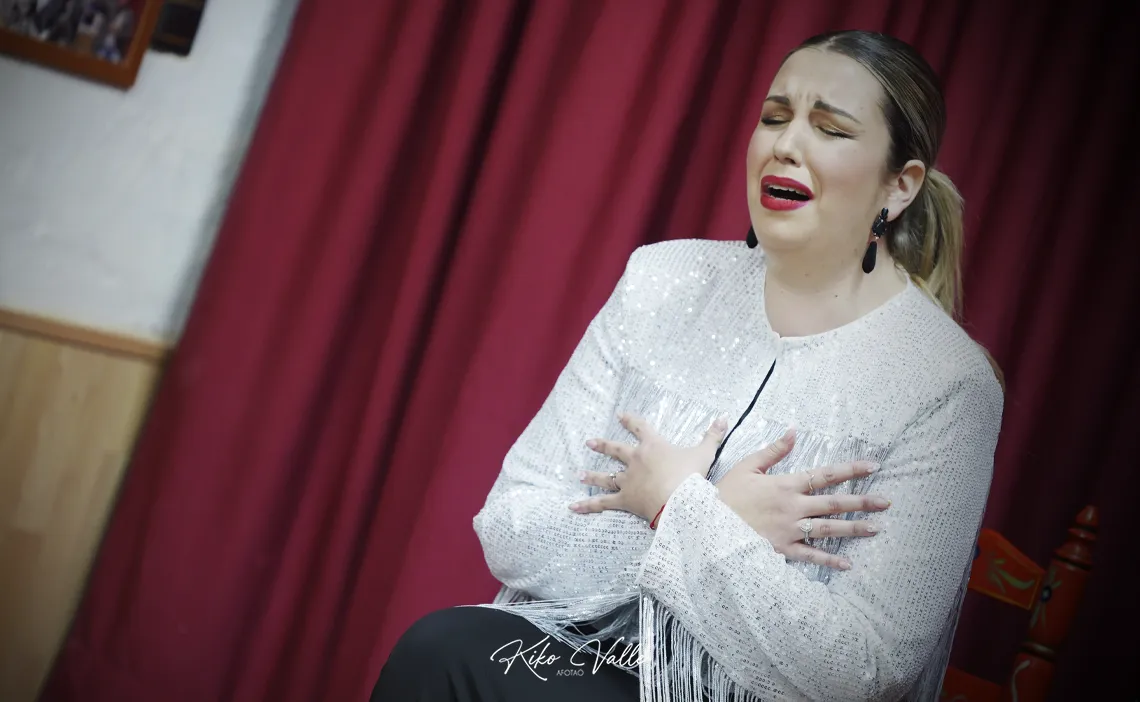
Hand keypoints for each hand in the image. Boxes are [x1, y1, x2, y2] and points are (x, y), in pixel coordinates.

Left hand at [570, 412, 728, 521]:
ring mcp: (627, 480)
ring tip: (579, 474)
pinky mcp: (624, 499)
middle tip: (590, 442)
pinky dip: (587, 506)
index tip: (620, 415)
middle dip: (603, 445)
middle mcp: (635, 460)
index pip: (640, 428)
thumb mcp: (704, 453)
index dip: (630, 421)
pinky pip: (602, 503)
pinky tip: (572, 508)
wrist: (679, 500)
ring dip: (592, 475)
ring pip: (605, 476)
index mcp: (653, 446)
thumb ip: (713, 435)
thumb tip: (724, 417)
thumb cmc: (691, 476)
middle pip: (615, 450)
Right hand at [717, 428, 888, 570]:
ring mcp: (789, 530)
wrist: (706, 524)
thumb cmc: (725, 493)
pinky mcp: (782, 549)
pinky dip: (828, 560)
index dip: (850, 470)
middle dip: (862, 502)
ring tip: (876, 528)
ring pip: (828, 529)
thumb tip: (794, 431)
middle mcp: (793, 507)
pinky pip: (809, 555)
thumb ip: (774, 450)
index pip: (824, 475)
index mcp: (786, 485)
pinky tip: (847, 564)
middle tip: (886, 502)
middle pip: (834, 503)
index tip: (873, 467)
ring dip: (853, 529)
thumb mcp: (747, 466)